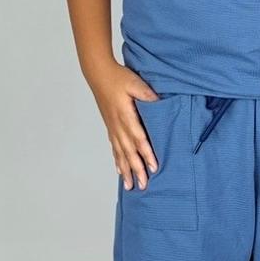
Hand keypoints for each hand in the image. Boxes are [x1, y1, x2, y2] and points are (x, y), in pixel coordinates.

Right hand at [89, 61, 163, 189]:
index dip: (146, 153)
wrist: (98, 74)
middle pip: (129, 152)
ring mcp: (113, 128)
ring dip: (126, 170)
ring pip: (120, 153)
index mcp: (126, 115)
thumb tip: (160, 105)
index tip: (153, 167)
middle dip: (137, 169)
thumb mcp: (136, 82)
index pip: (139, 138)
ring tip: (130, 186)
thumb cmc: (118, 77)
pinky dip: (117, 160)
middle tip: (144, 185)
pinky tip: (119, 171)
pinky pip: (114, 148)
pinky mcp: (110, 127)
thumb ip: (147, 95)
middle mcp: (118, 125)